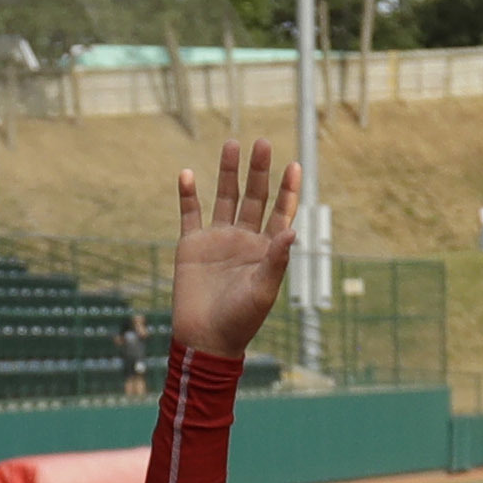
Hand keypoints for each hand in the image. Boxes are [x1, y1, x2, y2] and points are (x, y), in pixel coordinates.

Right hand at [167, 143, 301, 362]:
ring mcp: (217, 240)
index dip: (288, 190)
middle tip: (263, 143)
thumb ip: (277, 259)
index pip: (281, 212)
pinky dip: (188, 194)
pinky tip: (189, 174)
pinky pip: (190, 214)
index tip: (294, 165)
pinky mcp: (192, 245)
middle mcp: (244, 239)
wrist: (205, 339)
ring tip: (231, 144)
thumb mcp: (264, 290)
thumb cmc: (241, 320)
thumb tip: (293, 229)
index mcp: (266, 249)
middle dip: (258, 171)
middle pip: (254, 197)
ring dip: (228, 172)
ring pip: (225, 198)